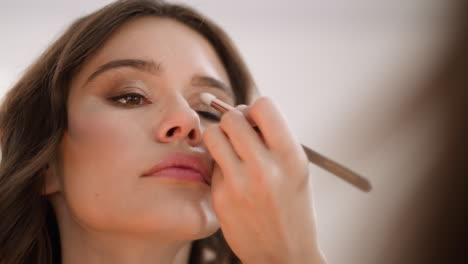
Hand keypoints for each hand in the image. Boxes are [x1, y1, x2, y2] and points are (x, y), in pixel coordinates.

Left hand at [203, 97, 325, 263]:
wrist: (284, 254)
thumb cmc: (293, 207)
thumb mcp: (297, 170)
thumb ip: (275, 139)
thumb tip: (244, 111)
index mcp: (290, 157)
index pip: (263, 105)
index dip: (255, 109)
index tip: (255, 121)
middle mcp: (264, 168)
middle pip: (232, 117)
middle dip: (234, 120)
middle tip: (240, 134)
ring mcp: (239, 184)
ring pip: (213, 134)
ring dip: (220, 136)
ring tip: (231, 149)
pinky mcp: (221, 197)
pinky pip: (211, 162)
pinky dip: (219, 163)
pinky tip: (232, 177)